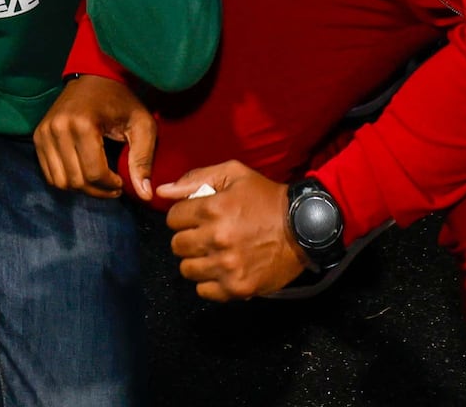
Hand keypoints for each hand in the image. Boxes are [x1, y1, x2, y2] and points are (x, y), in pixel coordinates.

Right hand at [32, 73, 157, 199]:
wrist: (95, 76)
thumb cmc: (122, 101)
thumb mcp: (142, 125)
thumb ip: (143, 160)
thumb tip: (145, 195)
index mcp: (83, 124)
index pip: (94, 173)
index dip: (110, 186)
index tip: (121, 183)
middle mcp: (59, 128)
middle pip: (76, 180)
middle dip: (97, 190)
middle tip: (113, 186)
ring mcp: (45, 132)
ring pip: (60, 181)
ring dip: (81, 188)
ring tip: (98, 180)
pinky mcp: (38, 136)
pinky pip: (49, 173)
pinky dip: (66, 180)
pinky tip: (83, 172)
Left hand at [157, 163, 304, 299]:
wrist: (304, 226)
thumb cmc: (267, 198)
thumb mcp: (235, 174)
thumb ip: (195, 179)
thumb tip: (162, 191)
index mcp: (212, 209)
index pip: (173, 218)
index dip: (183, 216)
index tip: (195, 217)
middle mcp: (216, 239)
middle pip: (177, 245)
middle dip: (188, 238)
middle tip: (205, 235)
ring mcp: (226, 266)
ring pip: (187, 269)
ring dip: (197, 261)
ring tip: (213, 253)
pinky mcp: (237, 287)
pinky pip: (204, 291)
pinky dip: (210, 282)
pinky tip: (222, 270)